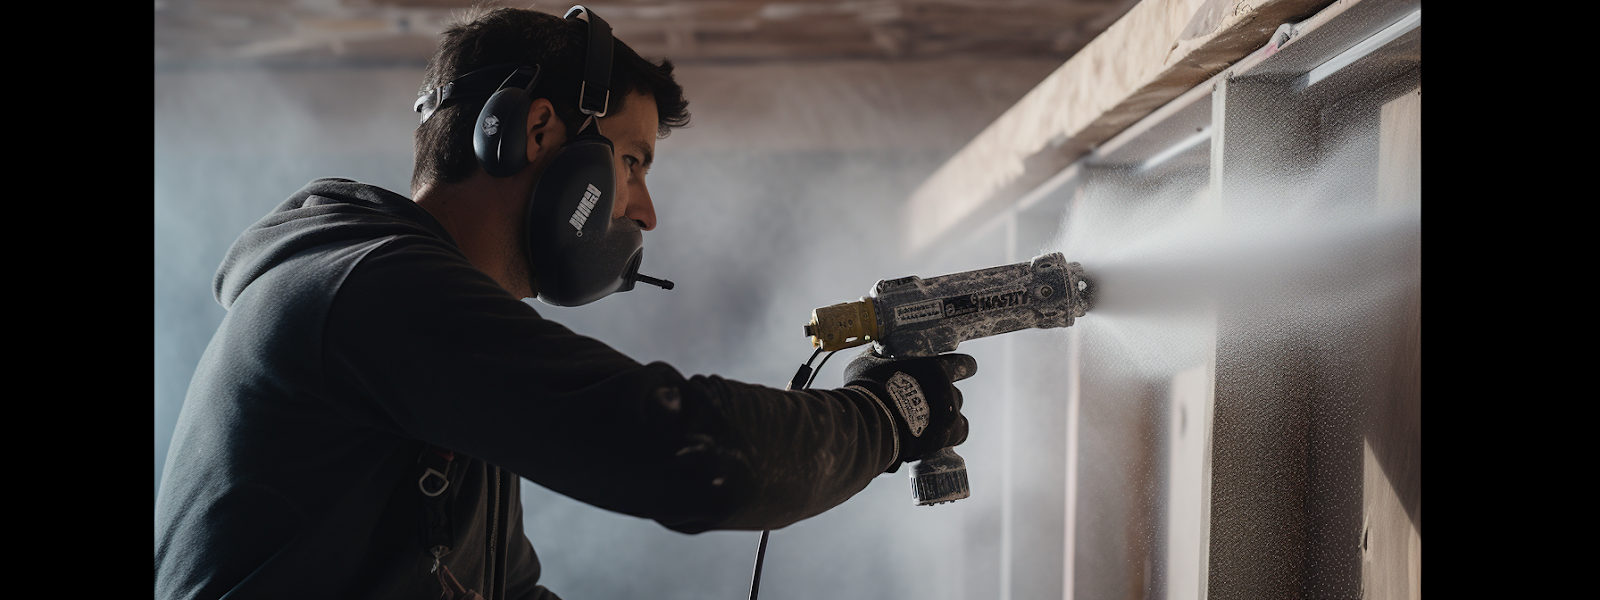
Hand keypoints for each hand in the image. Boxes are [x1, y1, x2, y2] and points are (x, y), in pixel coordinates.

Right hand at [842, 349, 976, 468]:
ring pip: (955, 410)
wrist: (867, 424)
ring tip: (925, 420)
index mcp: (933, 366)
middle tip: (933, 399)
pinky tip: (938, 435)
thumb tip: (880, 348)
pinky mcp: (948, 433)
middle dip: (946, 395)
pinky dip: (950, 434)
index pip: (962, 363)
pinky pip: (960, 432)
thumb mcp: (867, 362)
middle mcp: (946, 387)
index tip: (960, 369)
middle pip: (956, 390)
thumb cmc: (864, 390)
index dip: (962, 367)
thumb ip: (881, 355)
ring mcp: (949, 411)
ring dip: (944, 414)